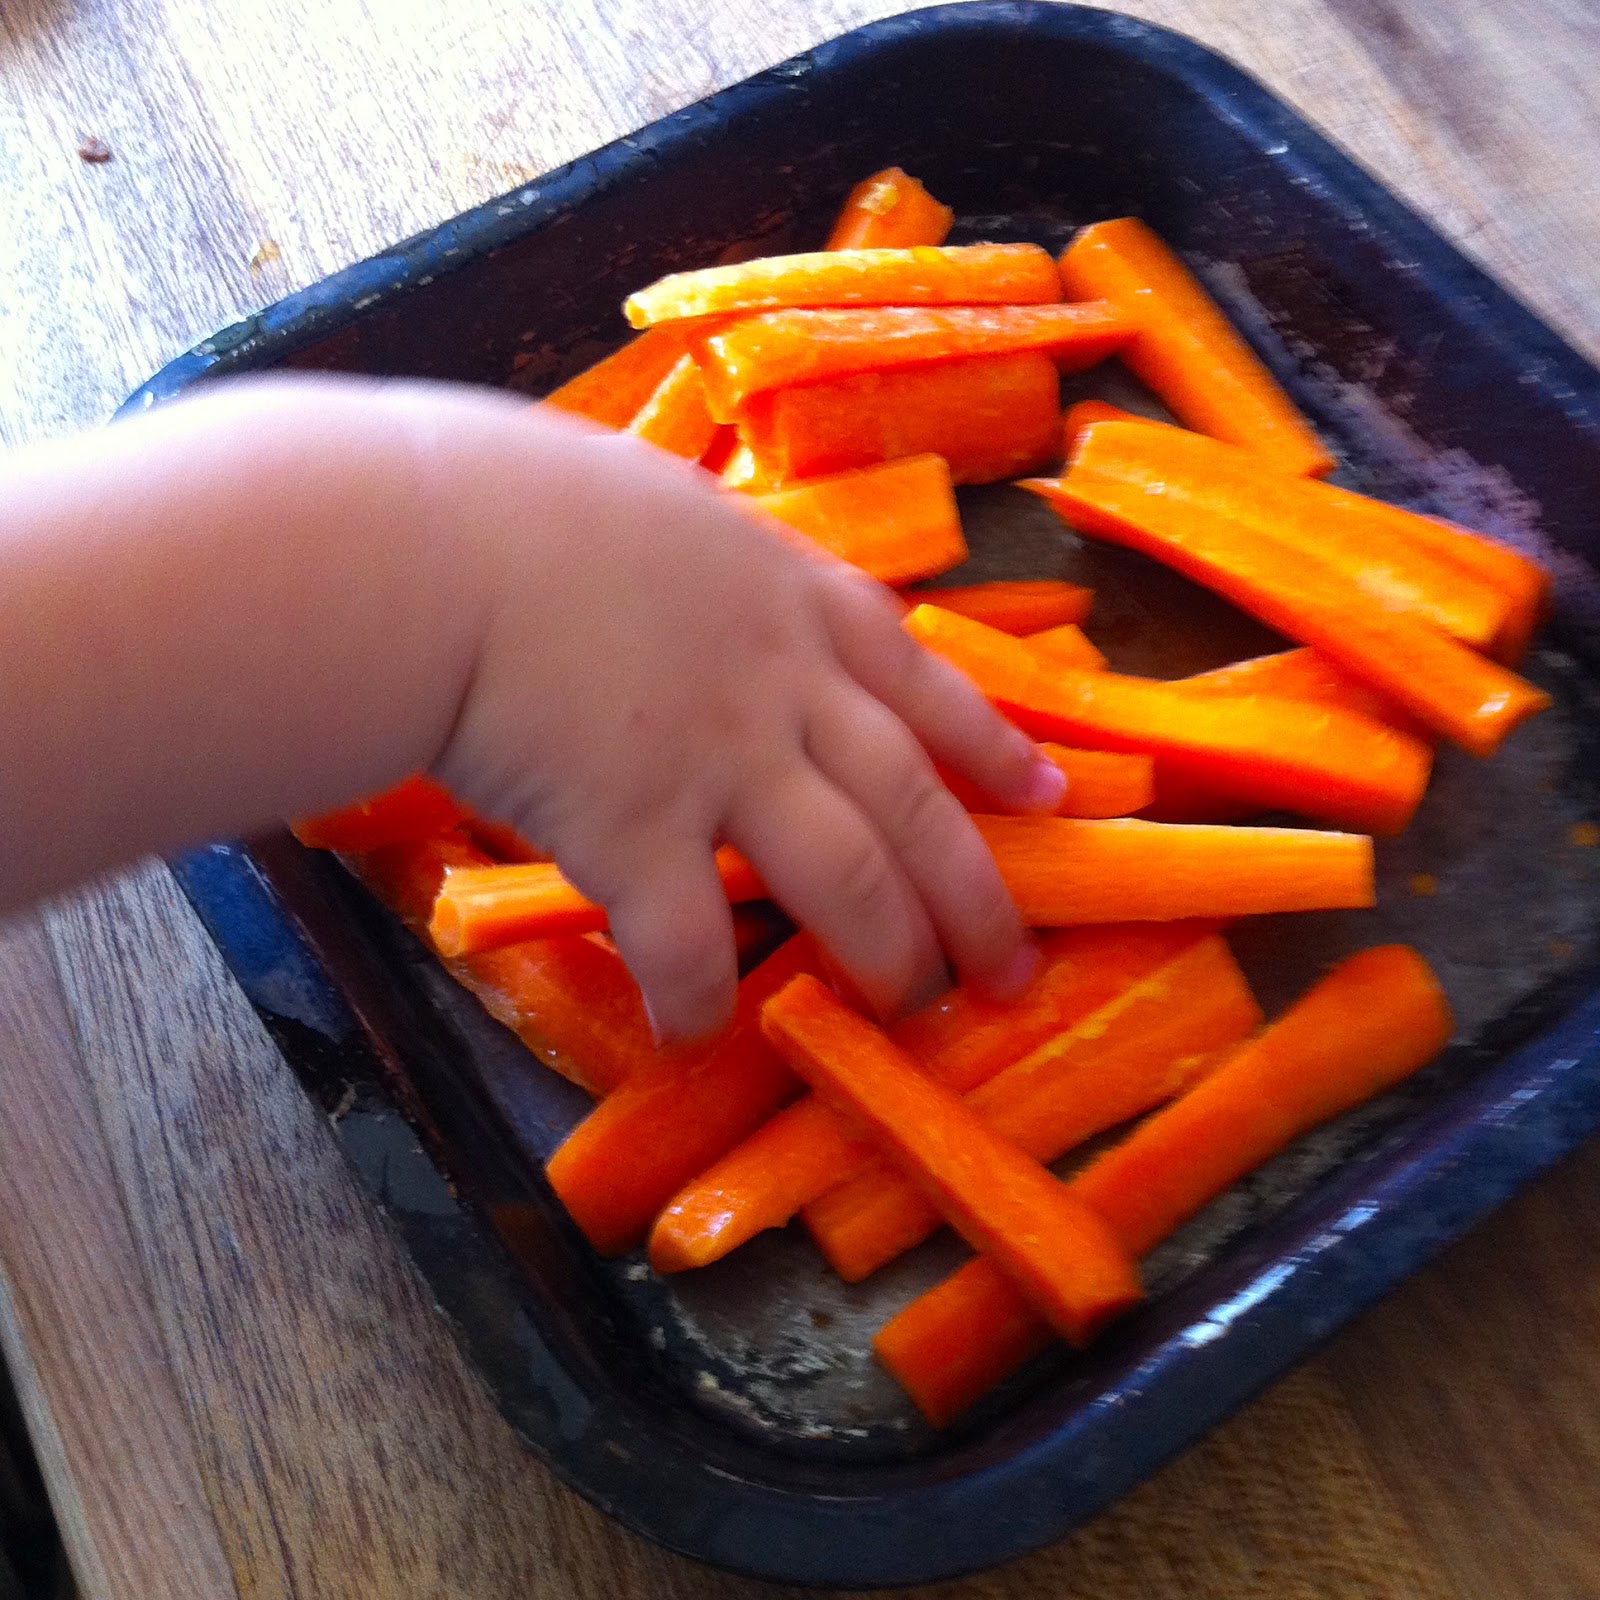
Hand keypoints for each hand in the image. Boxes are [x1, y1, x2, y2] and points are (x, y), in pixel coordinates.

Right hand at [408, 400, 1063, 1040]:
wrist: (428, 541)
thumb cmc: (517, 501)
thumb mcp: (648, 502)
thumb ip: (705, 554)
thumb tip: (704, 565)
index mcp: (790, 599)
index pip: (922, 680)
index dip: (992, 745)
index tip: (1050, 795)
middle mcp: (782, 684)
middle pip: (912, 802)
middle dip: (974, 895)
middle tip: (1010, 969)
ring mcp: (720, 757)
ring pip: (846, 874)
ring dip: (887, 951)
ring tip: (912, 1006)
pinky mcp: (636, 828)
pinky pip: (686, 940)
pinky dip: (696, 996)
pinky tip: (693, 1035)